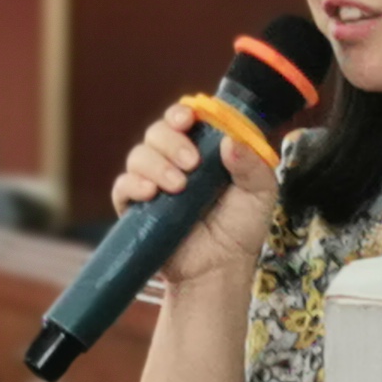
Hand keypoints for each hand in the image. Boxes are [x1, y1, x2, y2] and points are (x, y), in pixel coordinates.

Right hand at [108, 99, 277, 294]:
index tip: (188, 119)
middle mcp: (174, 160)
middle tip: (191, 163)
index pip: (185, 118)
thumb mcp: (259, 193)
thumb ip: (252, 164)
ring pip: (139, 155)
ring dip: (156, 163)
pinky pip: (122, 185)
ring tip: (177, 186)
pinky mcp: (135, 207)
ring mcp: (153, 182)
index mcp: (203, 149)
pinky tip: (149, 193)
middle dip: (171, 141)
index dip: (182, 113)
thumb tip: (229, 141)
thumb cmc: (240, 228)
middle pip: (158, 131)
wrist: (219, 268)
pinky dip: (133, 184)